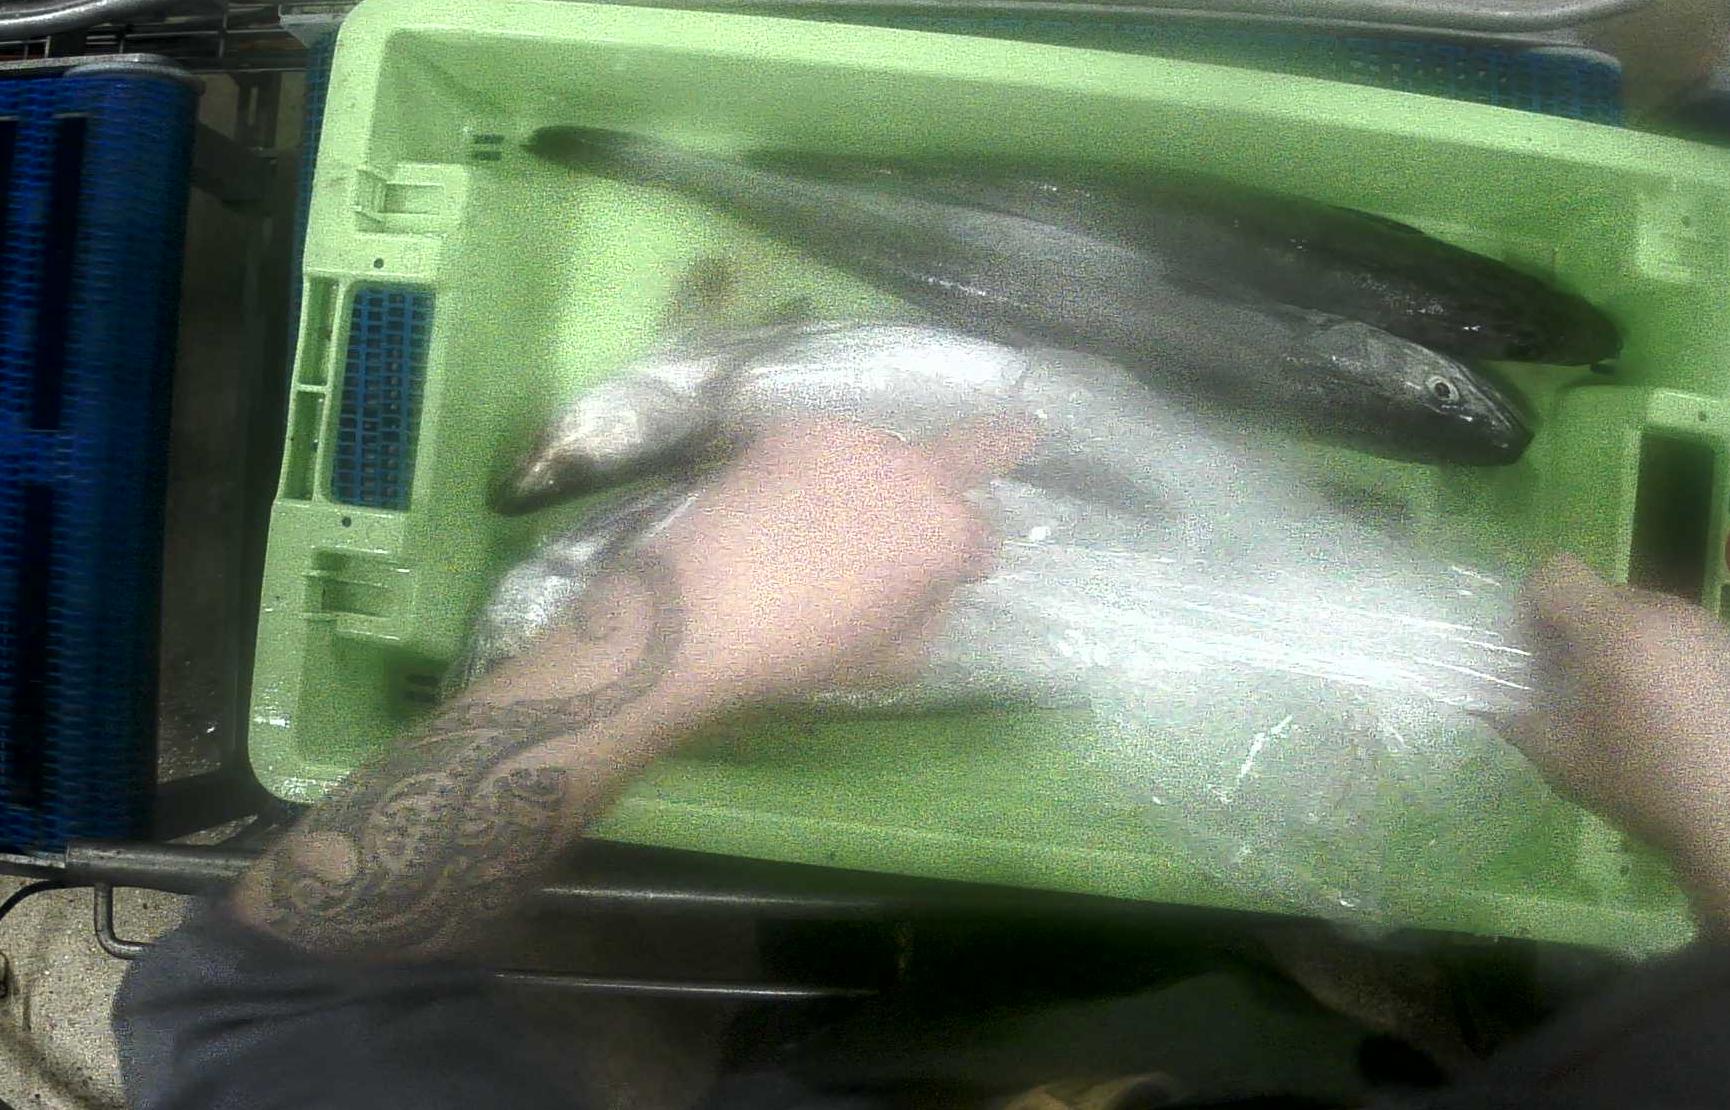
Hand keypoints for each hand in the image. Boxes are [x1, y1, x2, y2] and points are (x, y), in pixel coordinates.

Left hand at [648, 415, 1035, 710]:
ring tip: (832, 519)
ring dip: (882, 477)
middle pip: (977, 445)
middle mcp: (913, 472)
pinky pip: (828, 447)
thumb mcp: (897, 661)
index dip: (964, 564)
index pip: (984, 540)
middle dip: (1006, 439)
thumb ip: (933, 612)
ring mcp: (853, 441)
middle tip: (1024, 430)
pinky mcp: (795, 429)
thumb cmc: (805, 649)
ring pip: (889, 453)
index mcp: (946, 534)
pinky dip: (823, 470)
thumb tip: (930, 584)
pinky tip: (789, 506)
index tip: (941, 581)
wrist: (702, 610)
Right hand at [1515, 555, 1729, 924]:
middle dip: (1574, 633)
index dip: (1530, 607)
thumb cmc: (1641, 783)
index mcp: (1616, 629)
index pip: (1556, 574)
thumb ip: (1512, 714)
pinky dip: (1657, 659)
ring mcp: (1708, 629)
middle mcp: (1666, 613)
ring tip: (1623, 704)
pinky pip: (1677, 635)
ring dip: (1618, 645)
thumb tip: (1480, 696)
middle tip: (1572, 688)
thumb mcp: (1558, 755)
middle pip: (1598, 596)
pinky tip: (1667, 713)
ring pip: (1639, 615)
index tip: (1534, 657)